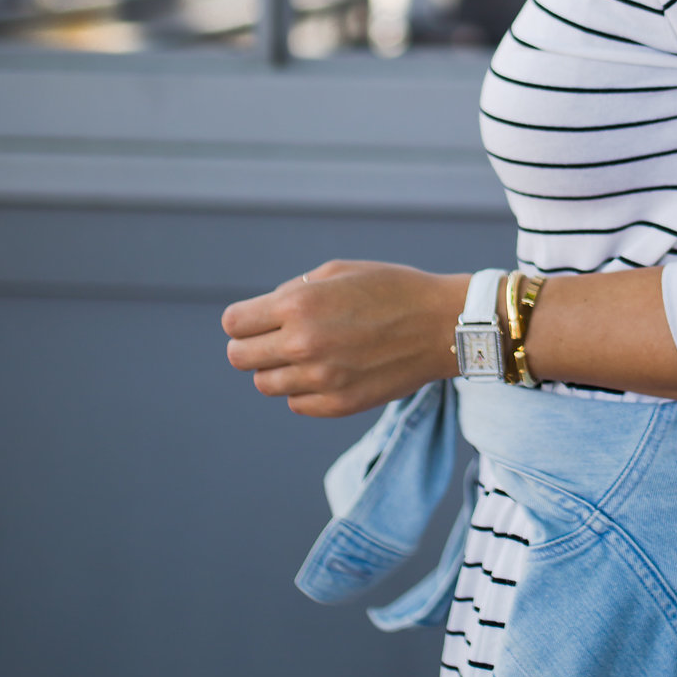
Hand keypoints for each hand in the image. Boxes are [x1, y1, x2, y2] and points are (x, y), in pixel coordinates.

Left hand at [221, 260, 464, 417]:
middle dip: (253, 345)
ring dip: (278, 369)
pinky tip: (329, 371)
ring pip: (264, 383)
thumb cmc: (393, 289)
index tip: (261, 319)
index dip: (245, 319)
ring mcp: (320, 379)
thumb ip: (293, 292)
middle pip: (239, 357)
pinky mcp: (337, 405)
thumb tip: (264, 314)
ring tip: (309, 354)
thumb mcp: (338, 271)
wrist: (443, 325)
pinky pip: (295, 403)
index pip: (233, 324)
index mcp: (298, 305)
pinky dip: (303, 389)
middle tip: (280, 338)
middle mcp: (302, 345)